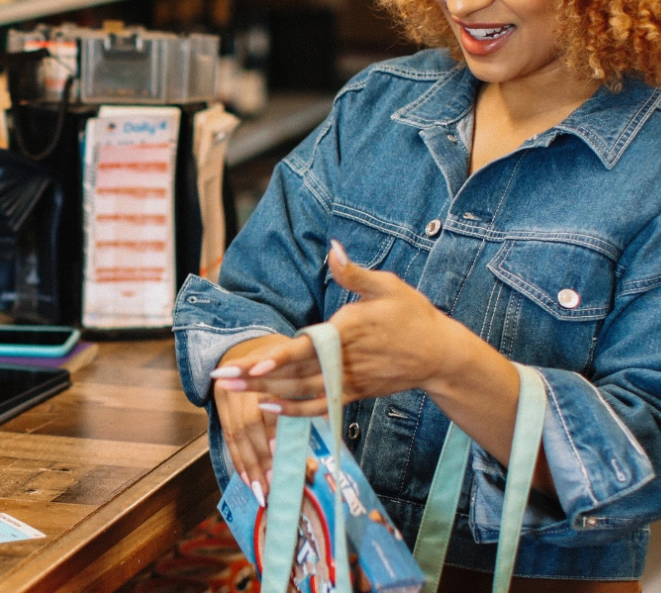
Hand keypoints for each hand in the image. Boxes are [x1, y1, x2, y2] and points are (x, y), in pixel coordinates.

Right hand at [207, 335, 289, 502]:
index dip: (271, 432)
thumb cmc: (277, 357)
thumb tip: (324, 426)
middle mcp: (238, 386)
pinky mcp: (220, 409)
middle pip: (247, 425)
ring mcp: (226, 398)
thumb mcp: (292, 366)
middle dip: (260, 457)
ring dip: (248, 466)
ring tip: (260, 490)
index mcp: (259, 373)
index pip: (264, 407)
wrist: (241, 343)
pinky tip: (247, 479)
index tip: (282, 455)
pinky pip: (228, 438)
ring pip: (235, 435)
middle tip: (273, 483)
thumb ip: (302, 395)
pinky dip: (238, 460)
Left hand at [212, 240, 472, 417]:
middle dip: (255, 376)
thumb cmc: (413, 316)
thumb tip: (332, 248)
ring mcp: (348, 381)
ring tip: (230, 390)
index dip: (280, 358)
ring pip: (300, 391)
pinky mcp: (352, 394)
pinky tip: (266, 407)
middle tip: (220, 378)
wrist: (440, 356)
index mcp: (349, 331)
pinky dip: (292, 411)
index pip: (308, 347)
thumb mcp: (388, 286)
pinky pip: (317, 406)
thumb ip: (354, 272)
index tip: (253, 364)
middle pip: (294, 373)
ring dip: (265, 391)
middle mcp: (344, 360)